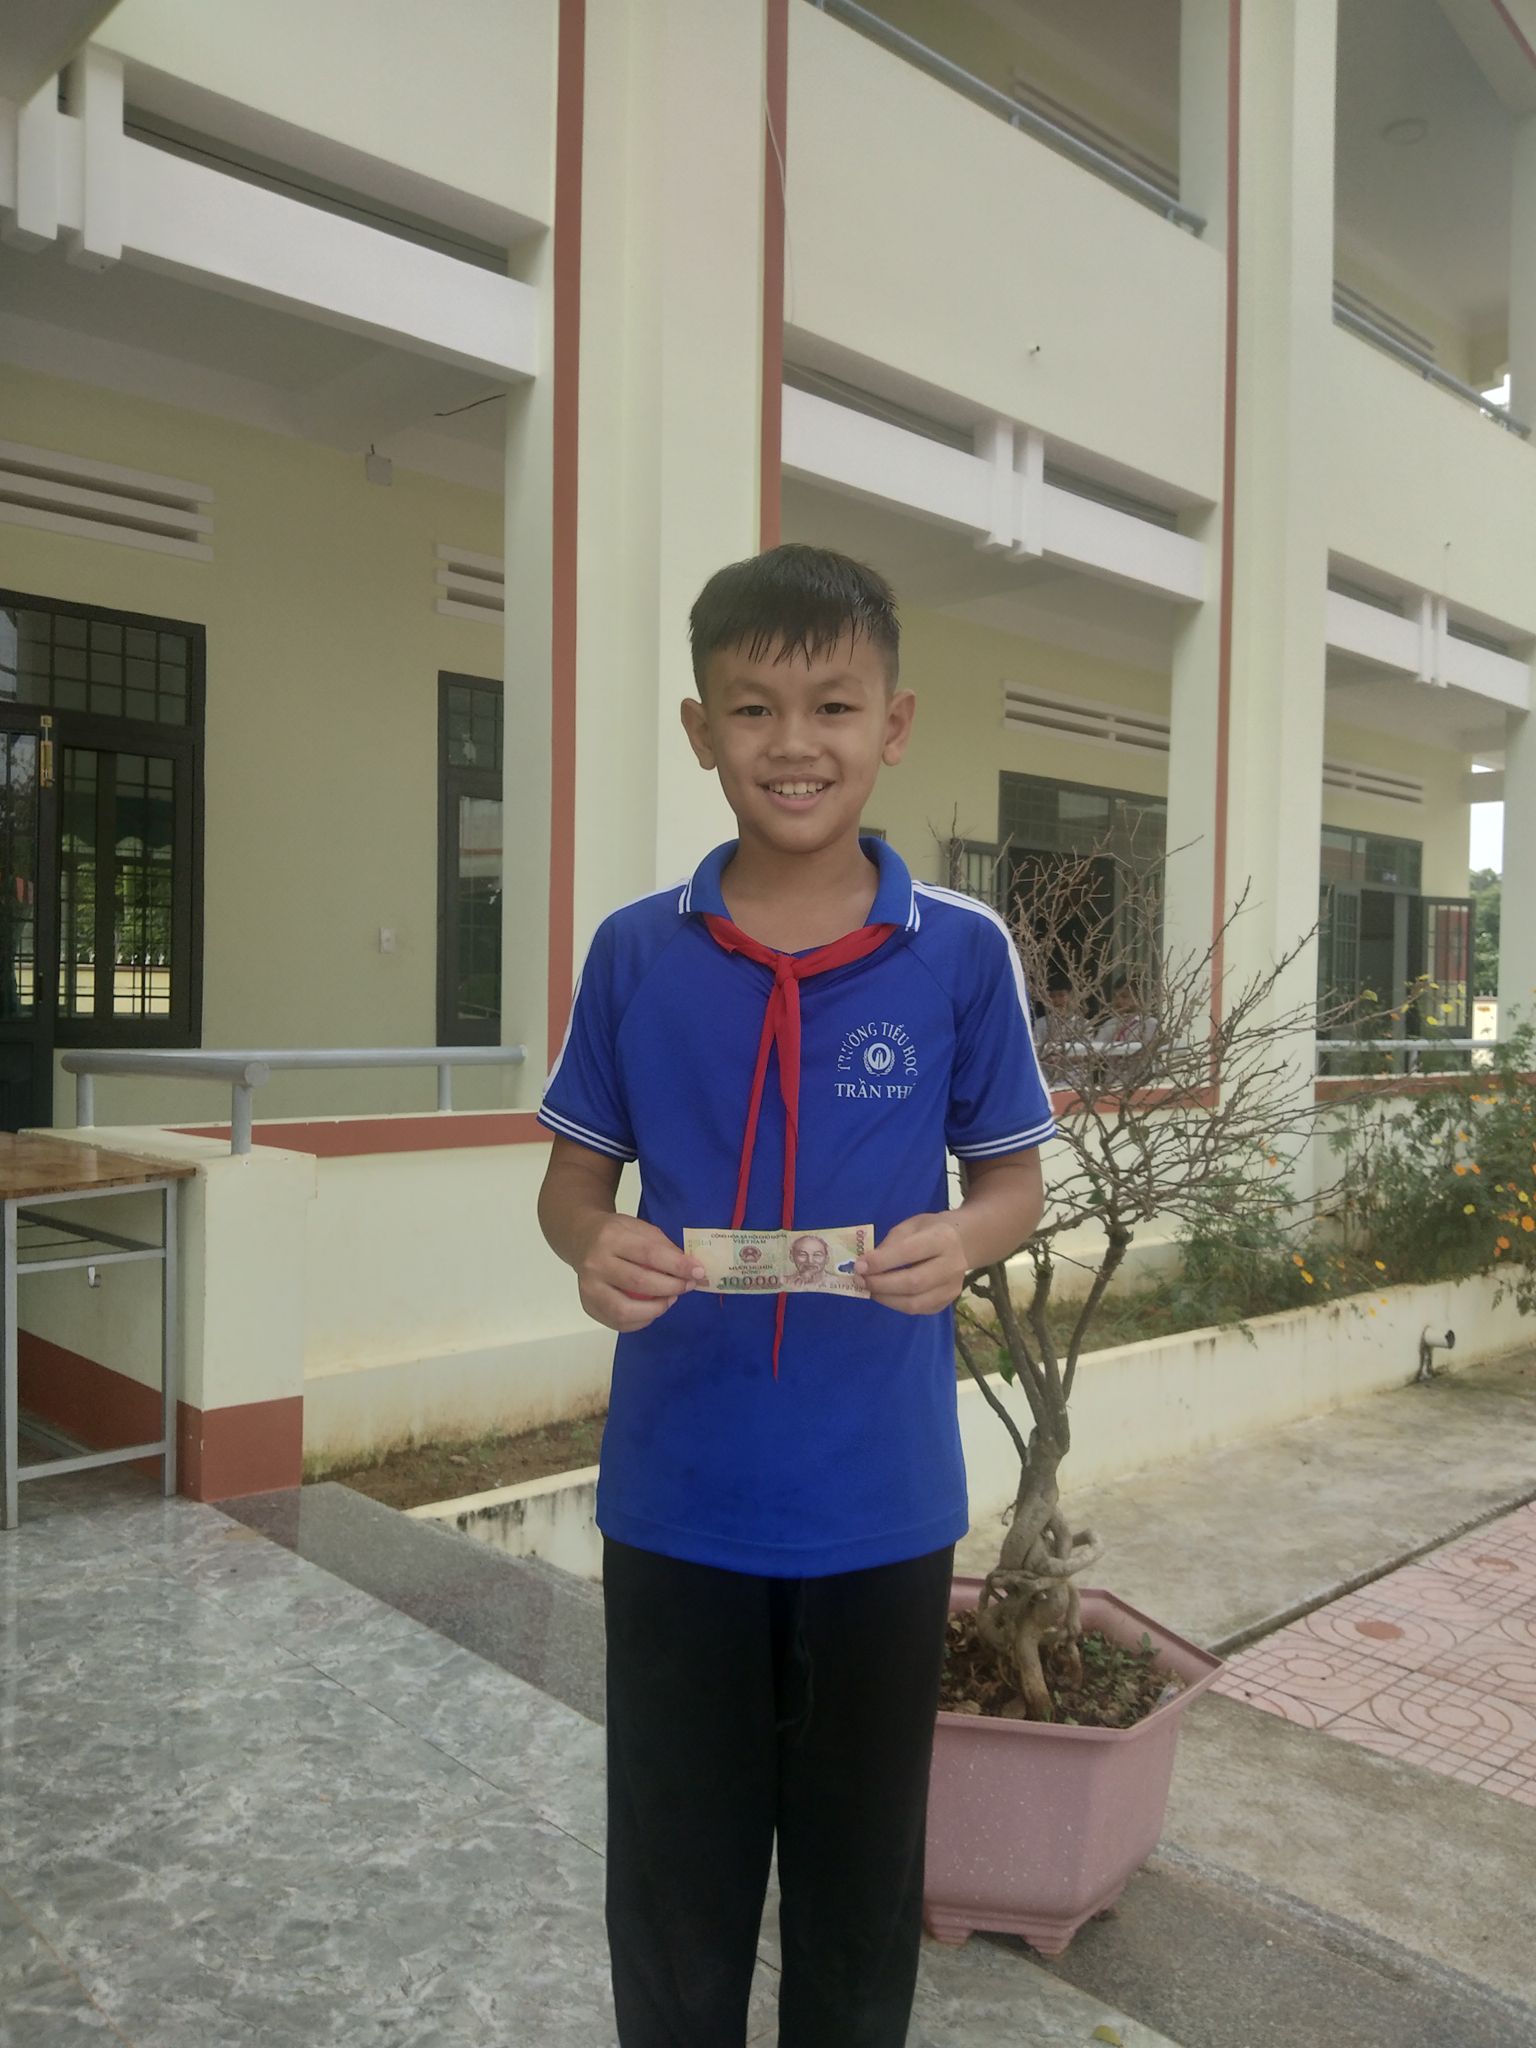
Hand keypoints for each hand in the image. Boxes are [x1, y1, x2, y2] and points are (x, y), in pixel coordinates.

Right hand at [574, 1214, 705, 1332]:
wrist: (582, 1239)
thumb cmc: (616, 1233)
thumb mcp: (641, 1229)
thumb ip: (665, 1248)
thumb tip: (692, 1270)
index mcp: (611, 1238)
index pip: (649, 1254)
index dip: (677, 1265)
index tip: (698, 1272)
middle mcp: (596, 1263)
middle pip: (639, 1282)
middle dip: (671, 1287)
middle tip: (687, 1286)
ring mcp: (589, 1288)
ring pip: (625, 1310)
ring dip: (656, 1309)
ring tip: (669, 1299)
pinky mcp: (588, 1306)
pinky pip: (619, 1323)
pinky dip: (642, 1320)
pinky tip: (652, 1309)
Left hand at [856, 1212, 968, 1316]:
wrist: (961, 1243)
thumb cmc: (930, 1231)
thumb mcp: (910, 1226)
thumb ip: (890, 1244)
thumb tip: (866, 1265)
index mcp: (942, 1239)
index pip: (908, 1252)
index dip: (881, 1261)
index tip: (859, 1265)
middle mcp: (952, 1265)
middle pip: (913, 1282)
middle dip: (881, 1284)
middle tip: (860, 1280)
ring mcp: (952, 1288)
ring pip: (915, 1302)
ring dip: (886, 1298)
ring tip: (869, 1289)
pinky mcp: (947, 1302)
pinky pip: (918, 1310)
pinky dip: (896, 1304)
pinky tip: (885, 1295)